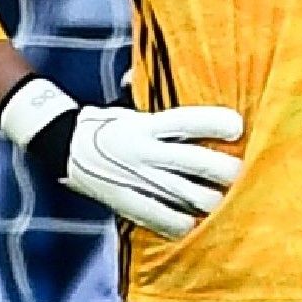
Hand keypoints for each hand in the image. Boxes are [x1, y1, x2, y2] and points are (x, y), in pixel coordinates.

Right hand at [0, 78, 245, 238]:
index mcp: (146, 125)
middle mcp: (146, 153)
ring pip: (194, 197)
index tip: (237, 127)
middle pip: (201, 164)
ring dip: (213, 199)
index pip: (189, 122)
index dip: (216, 124)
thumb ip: (152, 99)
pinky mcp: (131, 205)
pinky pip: (170, 221)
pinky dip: (187, 223)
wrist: (64, 148)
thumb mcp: (128, 106)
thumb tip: (160, 78)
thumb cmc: (106, 124)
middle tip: (235, 171)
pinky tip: (192, 219)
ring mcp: (140, 181)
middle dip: (227, 170)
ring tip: (220, 198)